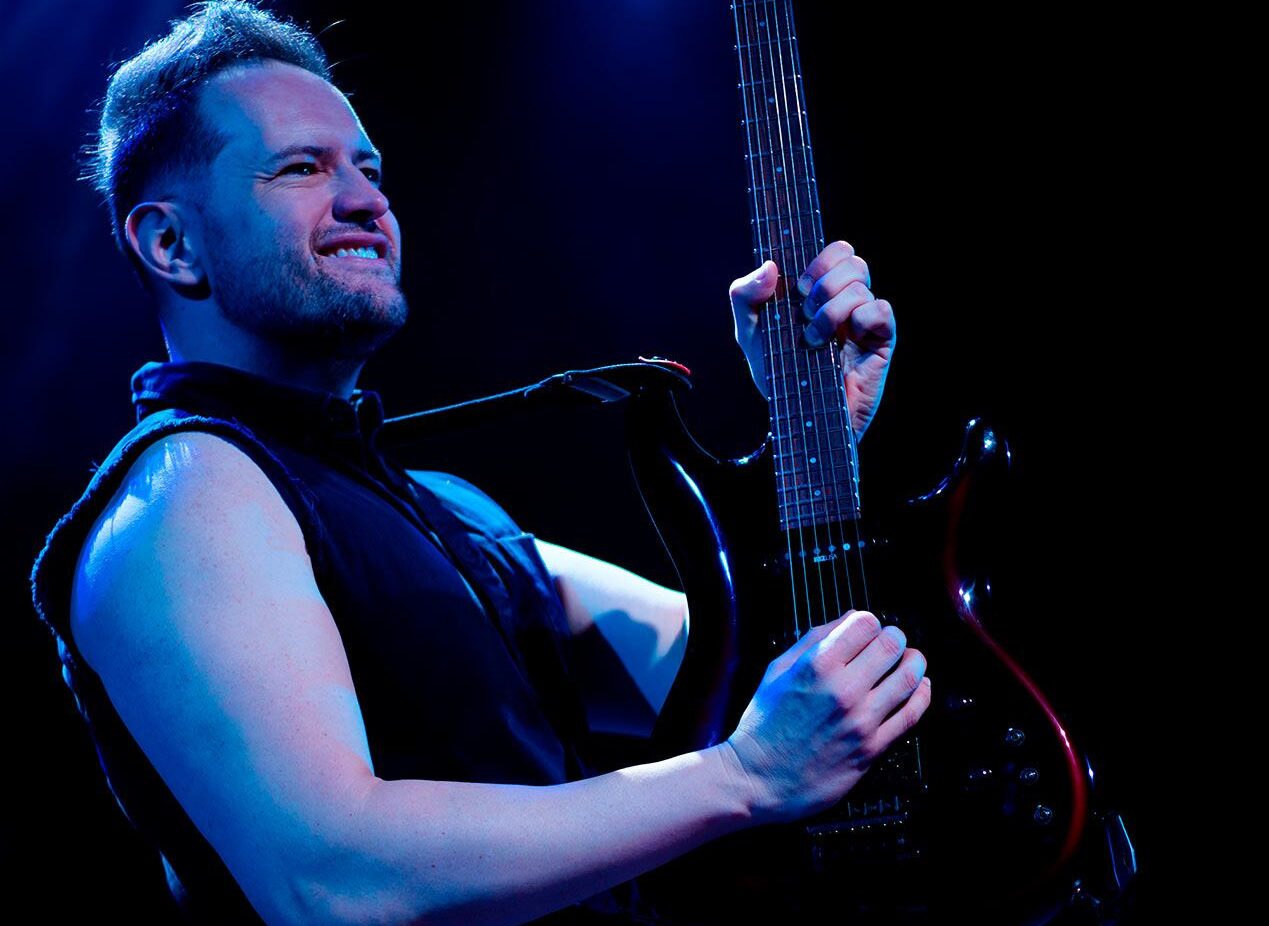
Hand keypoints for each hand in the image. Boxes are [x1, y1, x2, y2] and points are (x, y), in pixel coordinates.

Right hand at [722, 610, 929, 824]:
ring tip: (910, 660)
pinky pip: (911, 714)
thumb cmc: (764, 723)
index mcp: (816, 665)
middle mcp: (843, 689)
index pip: (865, 623)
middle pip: (892, 645)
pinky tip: (919, 687)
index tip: (865, 629)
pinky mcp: (872, 748)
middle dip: (895, 638)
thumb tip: (850, 619)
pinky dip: (921, 694)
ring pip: (909, 677)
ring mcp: (861, 720)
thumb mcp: (778, 670)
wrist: (758, 779)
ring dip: (913, 662)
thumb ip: (815, 640)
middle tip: (890, 643)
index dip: (868, 622)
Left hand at [729, 240, 895, 438]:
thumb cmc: (778, 375)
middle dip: (823, 283)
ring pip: (859, 285)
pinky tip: (841, 343)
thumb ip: (745, 297)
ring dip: (830, 310)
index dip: (820, 258)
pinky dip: (858, 319)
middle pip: (852, 261)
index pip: (837, 251)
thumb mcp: (750, 335)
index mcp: (820, 293)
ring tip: (814, 339)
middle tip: (804, 312)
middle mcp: (846, 302)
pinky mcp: (881, 340)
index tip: (799, 287)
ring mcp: (864, 320)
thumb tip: (769, 266)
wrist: (797, 416)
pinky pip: (880, 309)